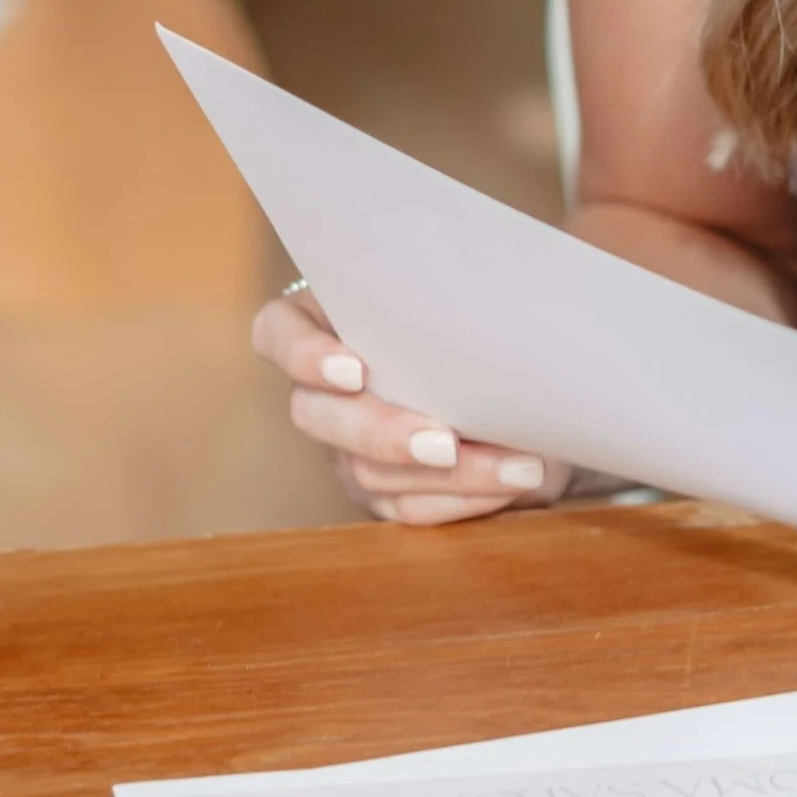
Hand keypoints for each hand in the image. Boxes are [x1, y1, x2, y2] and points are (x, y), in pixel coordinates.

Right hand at [252, 288, 573, 524]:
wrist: (516, 368)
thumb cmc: (480, 311)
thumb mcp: (460, 290)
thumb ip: (449, 291)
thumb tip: (489, 298)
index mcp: (323, 319)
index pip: (277, 332)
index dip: (302, 353)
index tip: (353, 369)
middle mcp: (321, 390)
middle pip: (319, 418)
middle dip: (385, 434)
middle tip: (445, 442)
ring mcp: (343, 447)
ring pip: (370, 472)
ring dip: (451, 474)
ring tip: (519, 467)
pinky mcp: (381, 491)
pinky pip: (409, 506)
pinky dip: (464, 498)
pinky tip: (512, 484)